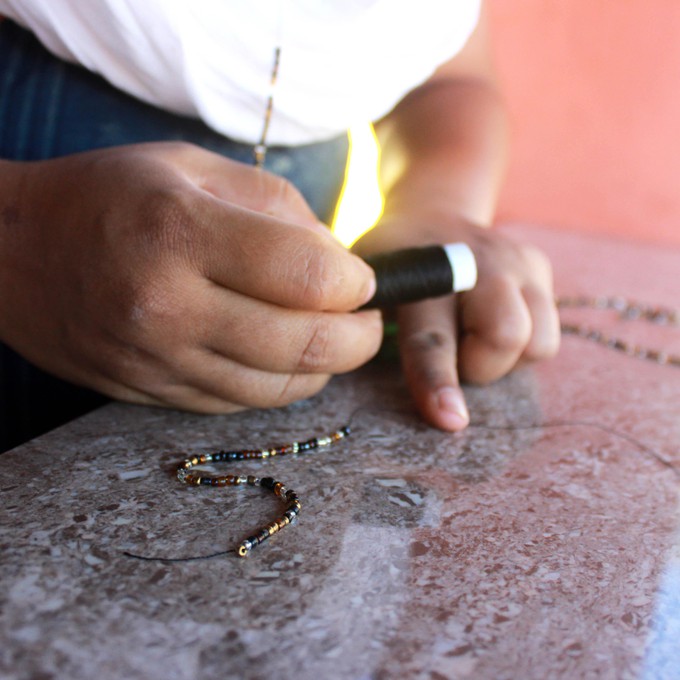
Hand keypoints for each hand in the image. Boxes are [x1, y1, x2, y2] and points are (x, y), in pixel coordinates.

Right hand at [0, 142, 381, 411]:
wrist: (12, 252)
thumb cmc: (109, 195)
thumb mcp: (195, 167)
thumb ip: (281, 208)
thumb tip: (343, 264)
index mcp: (181, 231)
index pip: (309, 277)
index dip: (357, 283)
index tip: (361, 278)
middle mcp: (168, 306)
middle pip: (304, 346)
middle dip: (360, 338)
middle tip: (369, 321)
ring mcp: (157, 360)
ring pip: (278, 388)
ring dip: (324, 367)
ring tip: (330, 338)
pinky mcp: (151, 392)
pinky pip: (240, 404)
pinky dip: (278, 385)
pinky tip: (283, 358)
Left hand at [355, 219, 559, 430]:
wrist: (431, 214)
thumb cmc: (394, 267)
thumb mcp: (370, 284)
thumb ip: (363, 323)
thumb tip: (362, 366)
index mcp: (420, 273)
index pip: (431, 337)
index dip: (439, 382)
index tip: (451, 420)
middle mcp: (474, 262)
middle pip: (506, 336)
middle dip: (481, 368)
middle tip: (457, 354)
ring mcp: (513, 259)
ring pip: (536, 343)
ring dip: (504, 361)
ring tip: (474, 338)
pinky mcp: (539, 265)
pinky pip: (548, 337)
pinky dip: (524, 348)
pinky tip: (494, 326)